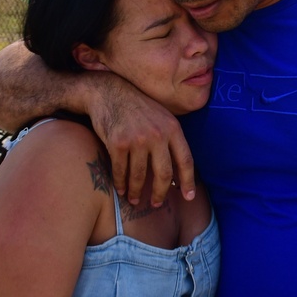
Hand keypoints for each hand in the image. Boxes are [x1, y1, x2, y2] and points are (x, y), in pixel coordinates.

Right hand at [89, 74, 196, 206]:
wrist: (108, 92)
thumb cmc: (137, 107)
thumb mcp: (162, 117)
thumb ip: (171, 139)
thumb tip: (178, 171)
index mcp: (172, 128)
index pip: (185, 160)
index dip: (188, 181)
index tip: (188, 197)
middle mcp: (157, 134)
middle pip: (164, 173)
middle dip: (160, 193)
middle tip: (156, 203)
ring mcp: (137, 139)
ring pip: (140, 176)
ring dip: (136, 192)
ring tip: (135, 200)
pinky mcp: (118, 143)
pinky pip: (121, 171)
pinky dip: (120, 183)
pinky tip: (121, 190)